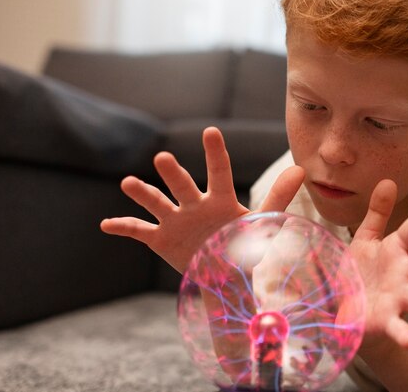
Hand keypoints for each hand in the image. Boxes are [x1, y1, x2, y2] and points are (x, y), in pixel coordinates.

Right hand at [100, 126, 303, 272]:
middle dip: (173, 174)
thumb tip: (301, 169)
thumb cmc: (245, 243)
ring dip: (143, 193)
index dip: (216, 154)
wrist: (227, 276)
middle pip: (183, 185)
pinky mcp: (162, 238)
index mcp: (221, 200)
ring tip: (129, 182)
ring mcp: (177, 220)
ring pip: (157, 202)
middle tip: (163, 159)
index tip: (211, 131)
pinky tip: (106, 224)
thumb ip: (279, 195)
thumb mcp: (262, 221)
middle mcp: (196, 205)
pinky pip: (139, 231)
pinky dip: (123, 227)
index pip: (219, 173)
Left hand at [350, 181, 407, 349]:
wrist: (342, 313)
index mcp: (399, 250)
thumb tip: (388, 180)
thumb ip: (376, 214)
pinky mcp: (388, 322)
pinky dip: (406, 334)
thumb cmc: (359, 273)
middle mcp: (406, 274)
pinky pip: (401, 329)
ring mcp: (401, 299)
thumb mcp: (365, 240)